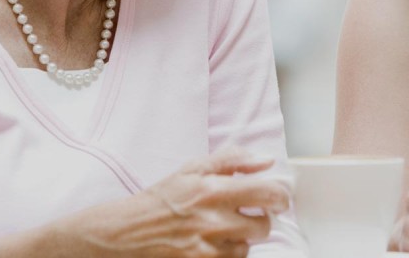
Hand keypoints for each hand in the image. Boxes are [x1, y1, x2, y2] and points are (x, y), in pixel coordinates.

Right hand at [63, 147, 290, 257]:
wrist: (128, 232)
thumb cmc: (163, 197)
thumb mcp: (194, 168)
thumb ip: (234, 160)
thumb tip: (267, 161)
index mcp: (213, 189)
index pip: (268, 194)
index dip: (280, 196)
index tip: (278, 198)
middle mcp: (213, 220)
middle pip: (264, 226)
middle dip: (260, 219)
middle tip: (246, 213)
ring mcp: (207, 248)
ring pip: (248, 247)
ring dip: (242, 238)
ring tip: (222, 228)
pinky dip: (228, 253)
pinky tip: (214, 243)